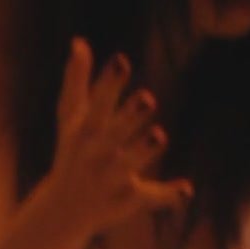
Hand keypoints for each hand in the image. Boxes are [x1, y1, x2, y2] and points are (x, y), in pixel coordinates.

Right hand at [36, 38, 190, 234]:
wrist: (63, 207)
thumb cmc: (71, 151)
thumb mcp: (70, 117)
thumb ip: (77, 80)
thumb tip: (79, 41)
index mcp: (84, 130)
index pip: (97, 104)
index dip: (110, 83)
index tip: (122, 61)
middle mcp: (96, 153)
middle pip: (114, 133)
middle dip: (129, 117)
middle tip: (148, 98)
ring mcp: (111, 177)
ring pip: (129, 163)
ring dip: (143, 150)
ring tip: (159, 135)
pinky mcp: (128, 199)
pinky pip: (149, 197)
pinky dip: (167, 195)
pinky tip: (186, 188)